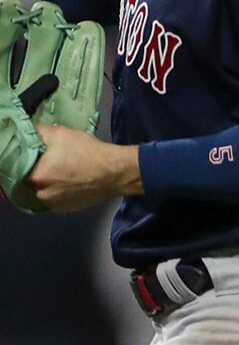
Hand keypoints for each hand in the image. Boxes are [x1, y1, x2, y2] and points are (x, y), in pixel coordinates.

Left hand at [26, 127, 140, 213]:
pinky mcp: (64, 210)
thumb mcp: (60, 133)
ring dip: (44, 184)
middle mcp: (40, 194)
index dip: (21, 161)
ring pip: (39, 192)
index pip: (16, 168)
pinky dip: (55, 192)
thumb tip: (23, 134)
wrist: (116, 172)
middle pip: (26, 182)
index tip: (28, 156)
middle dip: (33, 172)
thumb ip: (36, 134)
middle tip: (46, 163)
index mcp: (36, 175)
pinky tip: (67, 183)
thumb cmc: (89, 152)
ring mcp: (52, 205)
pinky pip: (52, 200)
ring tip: (59, 173)